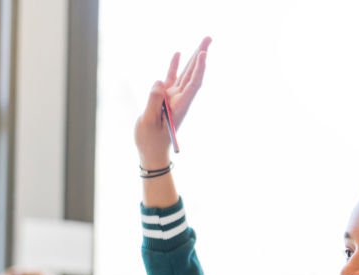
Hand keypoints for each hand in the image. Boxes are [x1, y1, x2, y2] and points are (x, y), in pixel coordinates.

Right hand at [134, 36, 210, 167]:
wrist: (151, 152)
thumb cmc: (150, 141)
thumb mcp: (149, 123)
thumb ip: (154, 102)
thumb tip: (159, 82)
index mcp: (180, 106)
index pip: (193, 84)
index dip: (199, 68)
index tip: (203, 53)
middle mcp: (180, 100)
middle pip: (193, 75)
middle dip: (201, 55)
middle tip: (209, 38)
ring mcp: (173, 98)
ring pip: (185, 74)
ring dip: (193, 57)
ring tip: (202, 42)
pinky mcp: (165, 98)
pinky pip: (171, 79)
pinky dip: (175, 66)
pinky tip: (178, 53)